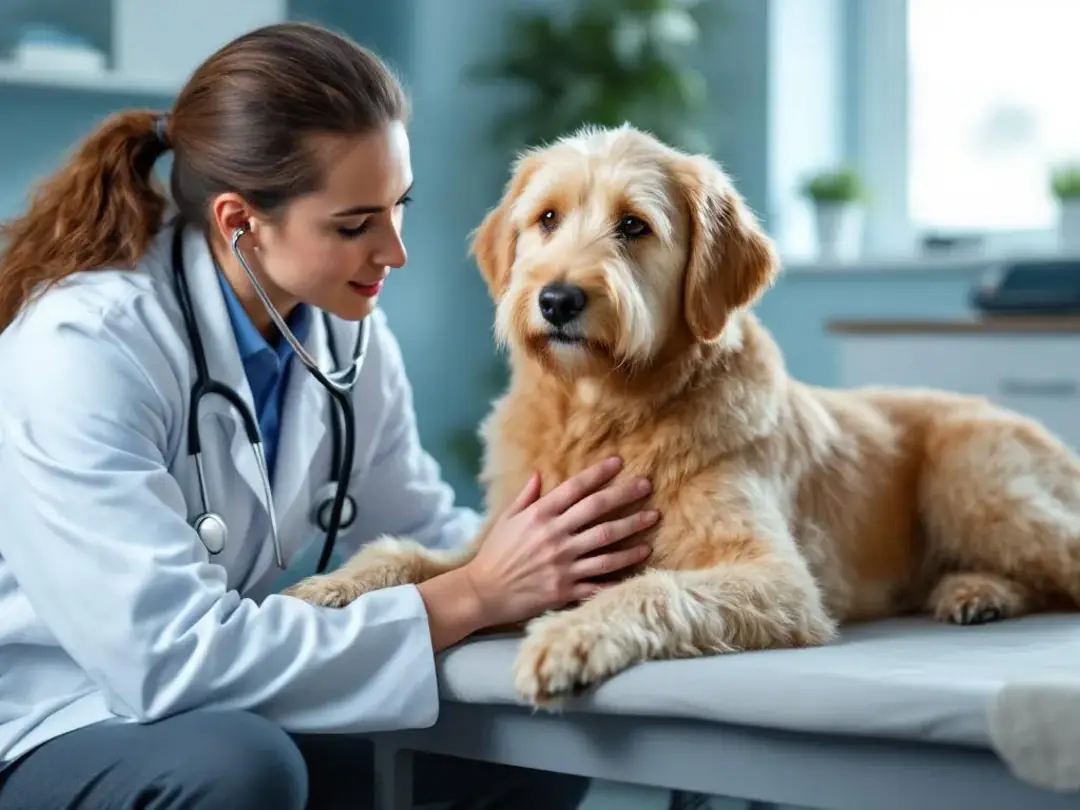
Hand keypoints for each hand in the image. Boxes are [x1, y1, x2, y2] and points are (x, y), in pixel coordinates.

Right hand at [461, 457, 657, 628]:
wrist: (483, 592)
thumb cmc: (495, 554)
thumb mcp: (506, 519)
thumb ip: (526, 497)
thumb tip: (539, 474)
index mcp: (540, 516)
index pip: (575, 489)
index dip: (598, 473)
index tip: (619, 462)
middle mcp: (555, 537)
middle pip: (598, 512)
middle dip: (625, 496)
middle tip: (647, 485)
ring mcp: (562, 564)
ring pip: (606, 545)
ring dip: (632, 532)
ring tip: (652, 520)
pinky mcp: (566, 589)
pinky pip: (600, 580)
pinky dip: (621, 573)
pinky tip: (640, 562)